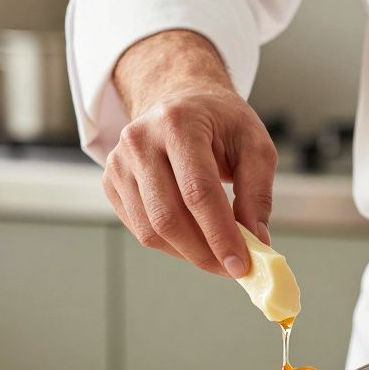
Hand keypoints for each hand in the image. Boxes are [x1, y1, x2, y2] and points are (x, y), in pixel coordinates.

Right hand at [104, 31, 276, 276]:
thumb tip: (256, 241)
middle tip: (231, 268)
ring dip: (188, 253)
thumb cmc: (221, 122)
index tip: (240, 265)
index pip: (197, 191)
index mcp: (178, 123)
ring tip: (216, 255)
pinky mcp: (111, 181)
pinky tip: (194, 240)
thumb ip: (257, 193)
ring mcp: (119, 162)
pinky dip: (170, 245)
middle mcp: (140, 140)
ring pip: (150, 230)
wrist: (181, 100)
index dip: (220, 234)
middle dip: (204, 252)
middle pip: (168, 216)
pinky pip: (140, 229)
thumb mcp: (255, 144)